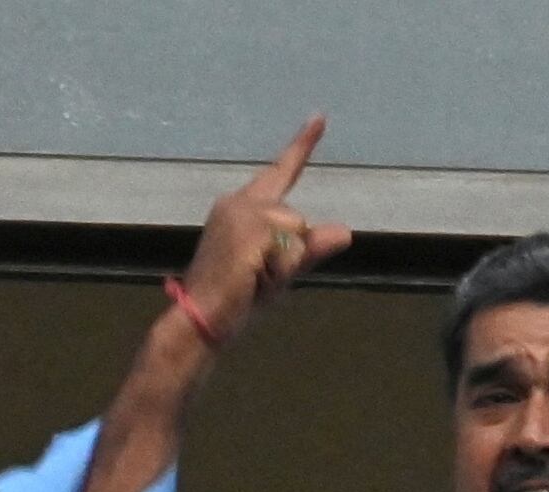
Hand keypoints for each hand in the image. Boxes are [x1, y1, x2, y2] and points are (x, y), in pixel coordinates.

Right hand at [178, 114, 353, 344]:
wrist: (202, 317)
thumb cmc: (237, 296)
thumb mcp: (281, 271)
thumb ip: (310, 250)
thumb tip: (347, 231)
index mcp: (243, 207)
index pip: (281, 173)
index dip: (302, 145)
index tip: (320, 117)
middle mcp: (239, 203)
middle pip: (298, 222)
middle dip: (289, 256)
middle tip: (257, 277)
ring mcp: (242, 213)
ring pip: (297, 235)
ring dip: (284, 265)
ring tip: (253, 277)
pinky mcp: (249, 230)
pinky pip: (291, 250)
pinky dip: (280, 271)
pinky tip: (253, 278)